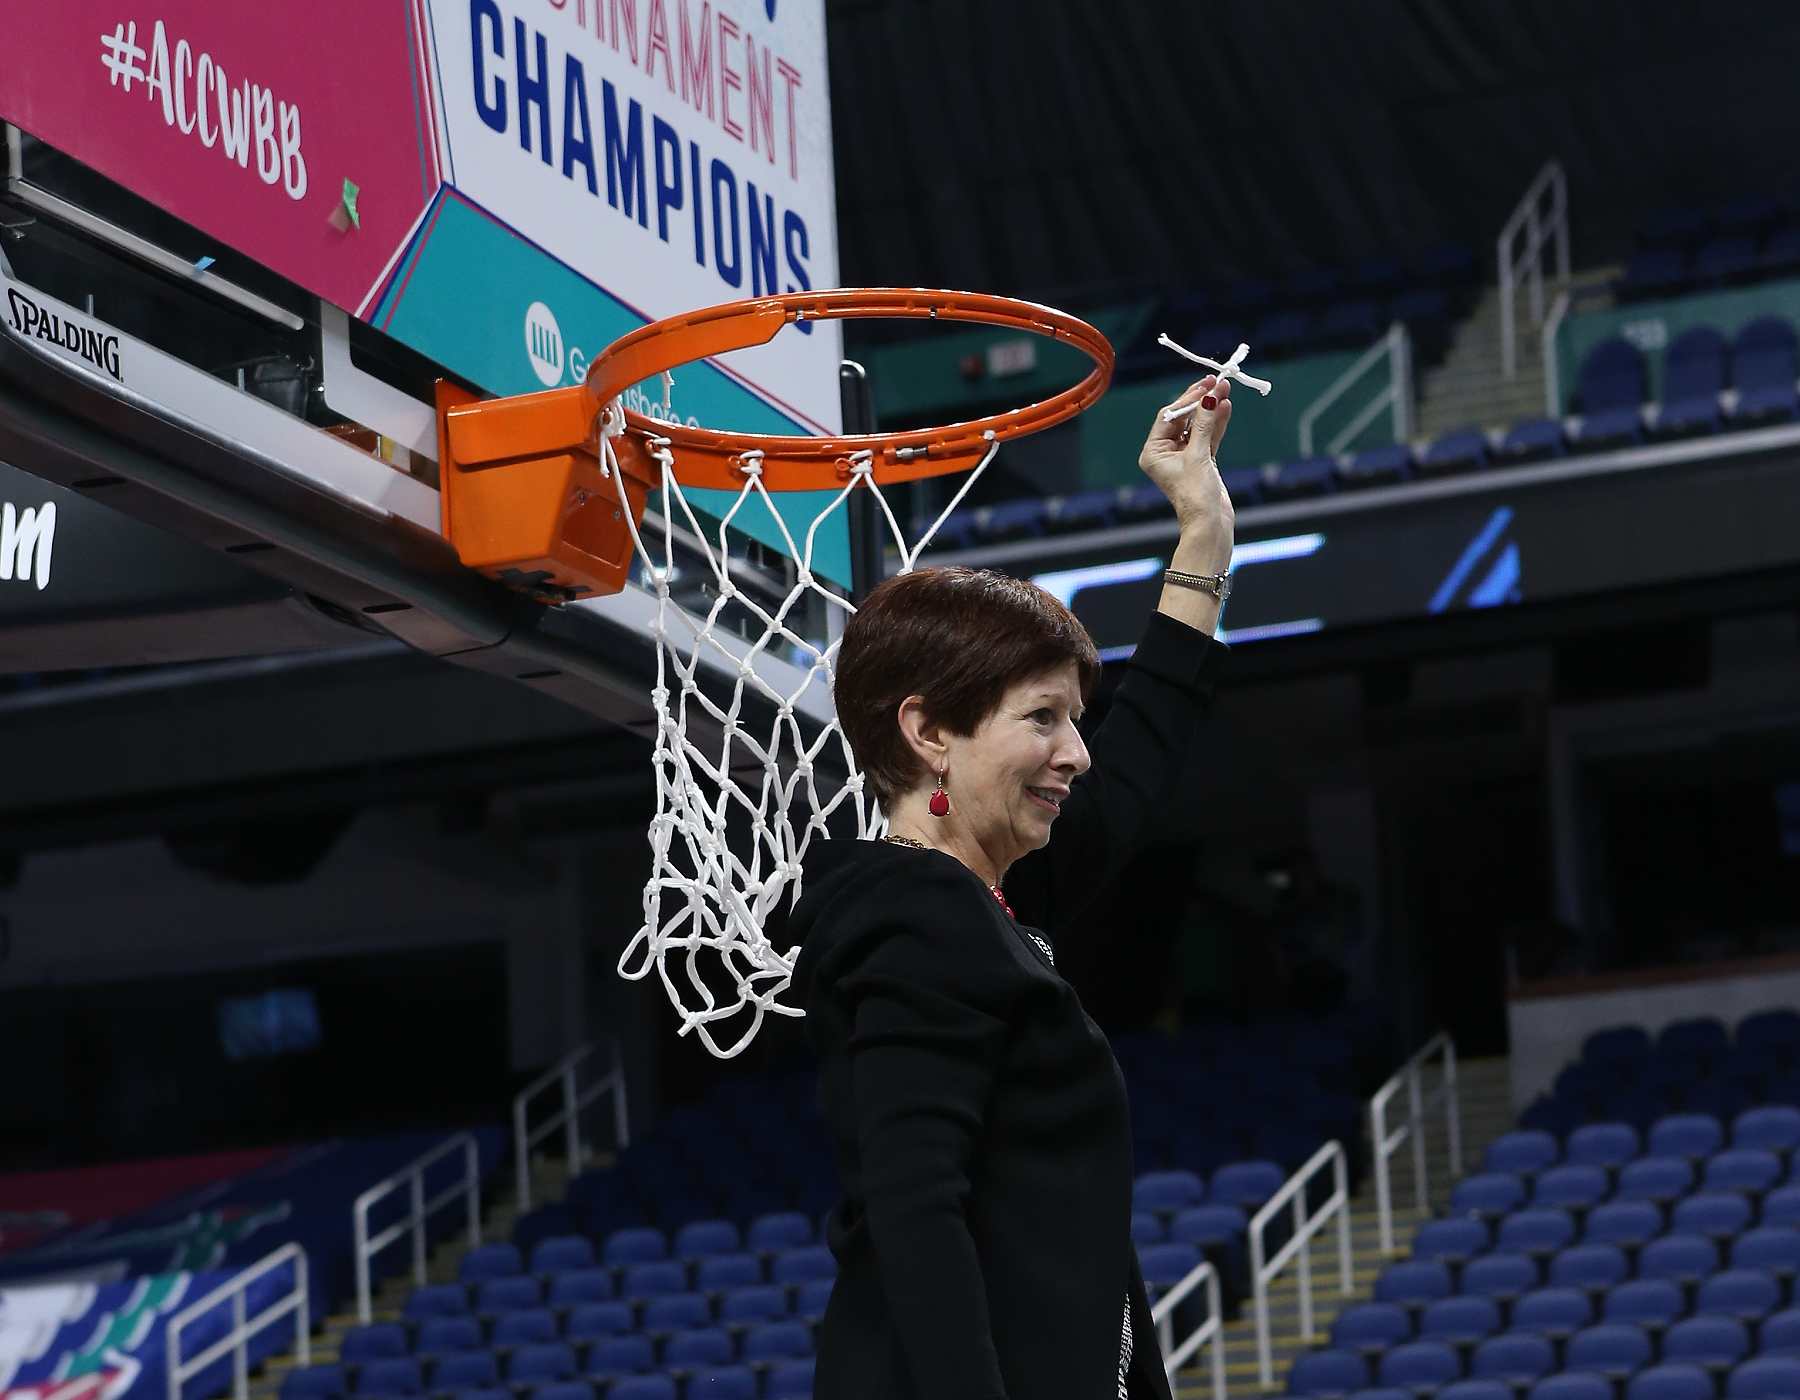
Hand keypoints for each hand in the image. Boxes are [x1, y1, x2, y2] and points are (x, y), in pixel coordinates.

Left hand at [1138, 376, 1233, 575]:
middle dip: (1201, 401)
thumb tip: (1209, 396)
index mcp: (1153, 452)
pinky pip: (1208, 437)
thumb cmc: (1196, 495)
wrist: (1211, 524)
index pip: (1169, 416)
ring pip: (1198, 427)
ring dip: (1211, 410)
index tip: (1205, 385)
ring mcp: (1184, 458)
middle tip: (1217, 383)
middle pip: (1183, 419)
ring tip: (1226, 391)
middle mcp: (1165, 454)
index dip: (1187, 398)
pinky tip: (1226, 407)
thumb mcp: (1198, 454)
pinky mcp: (1200, 462)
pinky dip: (1217, 424)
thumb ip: (1204, 423)